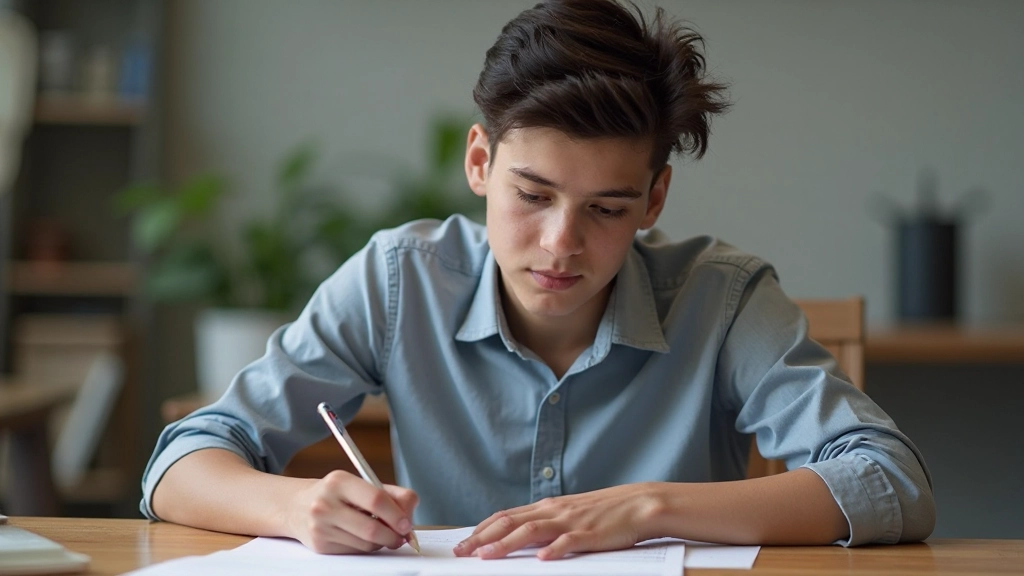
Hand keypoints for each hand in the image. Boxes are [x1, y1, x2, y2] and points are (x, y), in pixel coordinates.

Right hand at [286, 470, 418, 553]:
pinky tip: (362, 536)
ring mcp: (320, 526)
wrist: (296, 506)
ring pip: (366, 543)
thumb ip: (390, 493)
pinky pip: (355, 551)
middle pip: (372, 528)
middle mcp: (325, 503)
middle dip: (394, 536)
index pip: (376, 499)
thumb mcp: (359, 483)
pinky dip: (366, 547)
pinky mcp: (320, 545)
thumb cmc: (336, 494)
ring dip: (381, 542)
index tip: (407, 524)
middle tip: (402, 536)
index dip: (397, 515)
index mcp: (339, 481)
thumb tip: (410, 512)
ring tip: (381, 533)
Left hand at [453, 483, 666, 559]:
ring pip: (532, 531)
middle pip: (511, 522)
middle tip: (462, 552)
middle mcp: (554, 511)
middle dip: (483, 538)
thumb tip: (517, 535)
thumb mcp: (568, 514)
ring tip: (487, 556)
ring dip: (506, 544)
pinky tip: (542, 559)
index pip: (506, 516)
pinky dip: (554, 549)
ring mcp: (571, 521)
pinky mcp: (590, 533)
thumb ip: (545, 523)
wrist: (638, 503)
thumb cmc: (604, 512)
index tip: (463, 543)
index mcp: (547, 507)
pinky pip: (569, 541)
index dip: (482, 530)